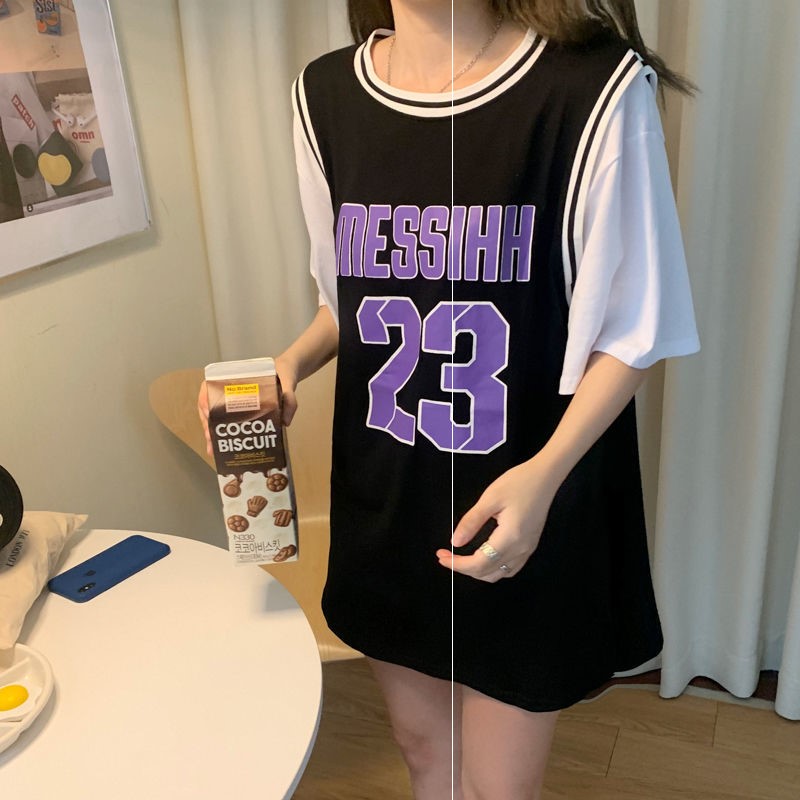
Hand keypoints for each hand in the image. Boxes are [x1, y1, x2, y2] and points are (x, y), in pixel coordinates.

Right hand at [196, 356, 299, 457]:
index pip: (211, 386)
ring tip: (214, 448)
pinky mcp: (243, 410)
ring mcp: (235, 401)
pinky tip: (227, 447)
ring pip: (217, 416)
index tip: (207, 414)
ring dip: (213, 432)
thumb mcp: (288, 382)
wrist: (288, 374)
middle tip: (211, 440)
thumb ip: (290, 399)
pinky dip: (226, 433)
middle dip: (208, 424)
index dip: (205, 401)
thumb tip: (285, 422)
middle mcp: (231, 389)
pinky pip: (230, 421)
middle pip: (211, 406)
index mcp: (236, 377)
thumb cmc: (284, 374)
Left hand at [436, 457, 561, 582]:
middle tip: (445, 556)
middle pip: (488, 572)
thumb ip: (472, 521)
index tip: (441, 556)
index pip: (479, 563)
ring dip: (478, 571)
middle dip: (463, 568)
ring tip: (461, 559)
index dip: (457, 564)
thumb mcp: (490, 498)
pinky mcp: (530, 545)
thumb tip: (455, 542)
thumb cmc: (519, 482)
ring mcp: (528, 549)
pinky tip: (483, 558)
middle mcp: (521, 549)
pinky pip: (510, 567)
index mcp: (510, 538)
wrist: (545, 477)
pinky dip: (493, 568)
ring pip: (500, 574)